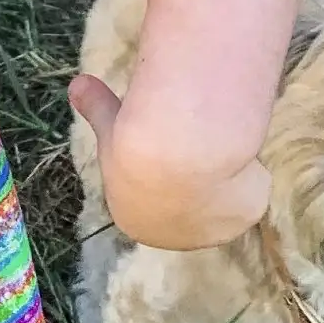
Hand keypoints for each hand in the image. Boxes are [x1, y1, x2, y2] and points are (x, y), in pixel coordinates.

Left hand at [69, 75, 269, 251]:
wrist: (182, 148)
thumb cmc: (134, 140)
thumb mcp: (110, 121)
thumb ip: (96, 107)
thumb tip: (76, 85)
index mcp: (136, 222)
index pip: (149, 201)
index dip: (159, 172)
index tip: (167, 147)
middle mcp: (173, 237)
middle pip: (188, 206)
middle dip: (193, 180)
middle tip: (197, 144)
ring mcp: (211, 233)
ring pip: (221, 202)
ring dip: (222, 180)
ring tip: (218, 146)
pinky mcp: (242, 219)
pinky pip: (247, 194)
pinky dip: (247, 175)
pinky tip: (240, 155)